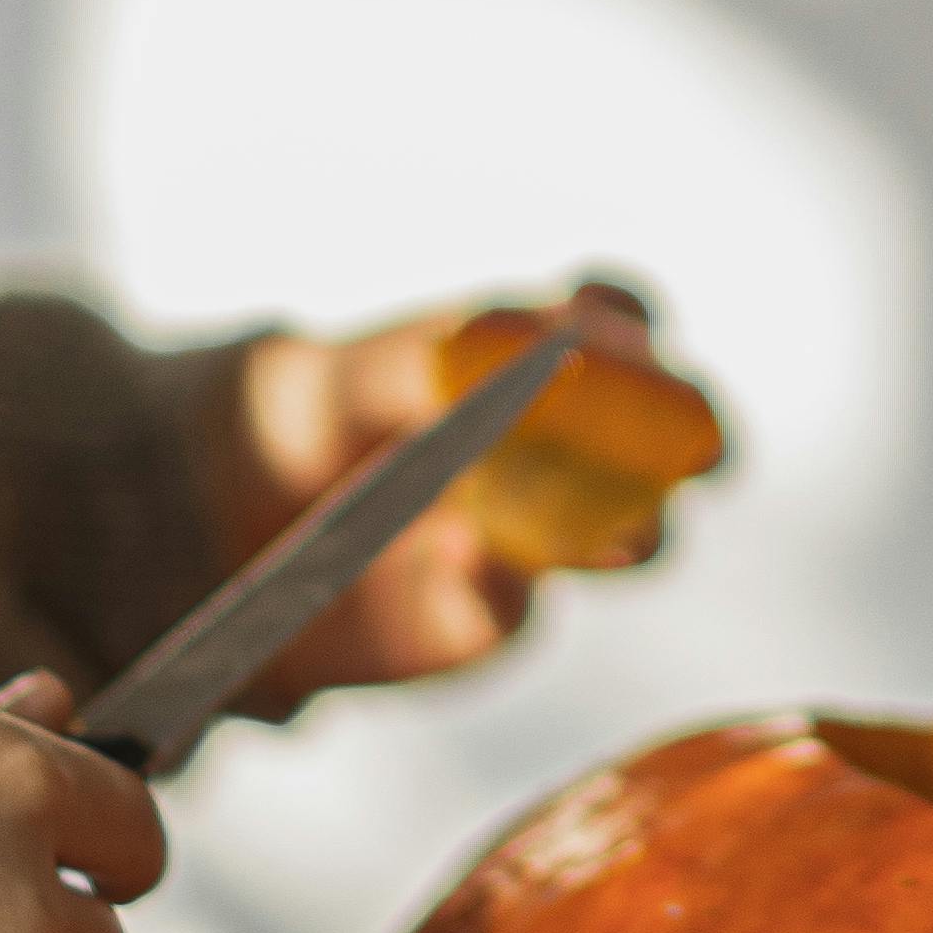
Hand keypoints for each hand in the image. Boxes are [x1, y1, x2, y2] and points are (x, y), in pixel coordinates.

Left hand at [185, 282, 666, 714]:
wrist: (233, 528)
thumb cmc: (310, 419)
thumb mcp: (345, 376)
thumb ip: (424, 362)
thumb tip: (518, 361)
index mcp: (533, 354)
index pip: (614, 318)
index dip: (632, 322)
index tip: (628, 328)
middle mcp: (561, 443)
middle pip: (665, 437)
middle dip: (694, 442)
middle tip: (699, 450)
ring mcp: (540, 532)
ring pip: (628, 535)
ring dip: (632, 530)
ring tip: (613, 534)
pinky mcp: (494, 614)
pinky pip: (519, 605)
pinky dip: (501, 581)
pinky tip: (458, 556)